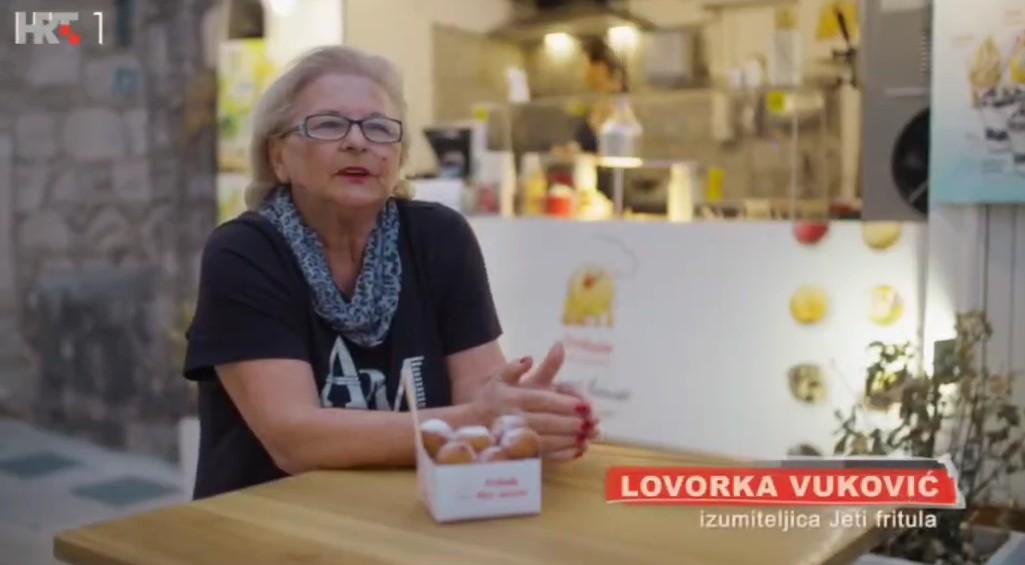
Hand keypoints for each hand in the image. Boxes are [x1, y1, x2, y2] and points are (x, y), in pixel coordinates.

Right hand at [468, 344, 598, 457]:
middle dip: (570, 423)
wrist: (469, 426)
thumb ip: (514, 368)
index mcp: (512, 399)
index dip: (564, 404)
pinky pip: (541, 456)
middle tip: (590, 423)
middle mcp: (513, 418)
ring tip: (587, 437)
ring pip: (545, 440)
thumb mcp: (499, 379)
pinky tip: (576, 450)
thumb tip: (529, 358)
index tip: (584, 405)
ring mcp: (514, 439)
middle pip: (546, 421)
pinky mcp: (517, 454)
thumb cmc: (490, 400)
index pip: (542, 401)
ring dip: (568, 439)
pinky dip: (560, 454)